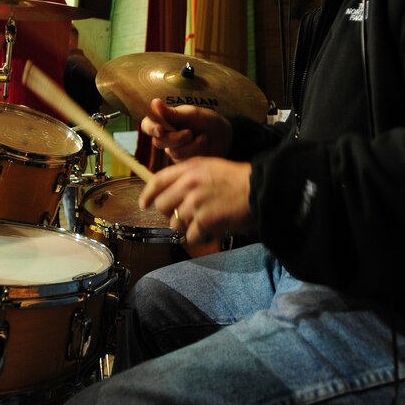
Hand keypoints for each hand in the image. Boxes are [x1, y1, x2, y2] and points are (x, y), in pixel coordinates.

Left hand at [139, 156, 254, 244]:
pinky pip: (191, 236)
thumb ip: (189, 177)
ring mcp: (195, 202)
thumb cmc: (239, 179)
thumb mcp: (210, 167)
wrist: (260, 188)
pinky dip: (201, 237)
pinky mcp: (204, 220)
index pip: (157, 181)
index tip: (144, 203)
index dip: (148, 194)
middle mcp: (188, 184)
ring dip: (188, 226)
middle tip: (187, 216)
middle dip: (172, 214)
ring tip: (205, 221)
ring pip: (176, 223)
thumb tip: (173, 193)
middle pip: (163, 206)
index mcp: (189, 168)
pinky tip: (212, 229)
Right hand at [140, 98, 232, 161]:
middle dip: (175, 138)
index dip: (151, 128)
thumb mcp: (191, 114)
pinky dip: (195, 150)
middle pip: (158, 141)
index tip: (160, 129)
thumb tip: (154, 103)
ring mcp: (173, 150)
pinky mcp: (182, 161)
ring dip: (190, 144)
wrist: (224, 136)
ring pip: (172, 152)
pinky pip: (183, 159)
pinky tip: (203, 143)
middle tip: (190, 132)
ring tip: (202, 137)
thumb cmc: (206, 121)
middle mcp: (166, 136)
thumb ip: (172, 113)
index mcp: (165, 121)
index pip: (148, 125)